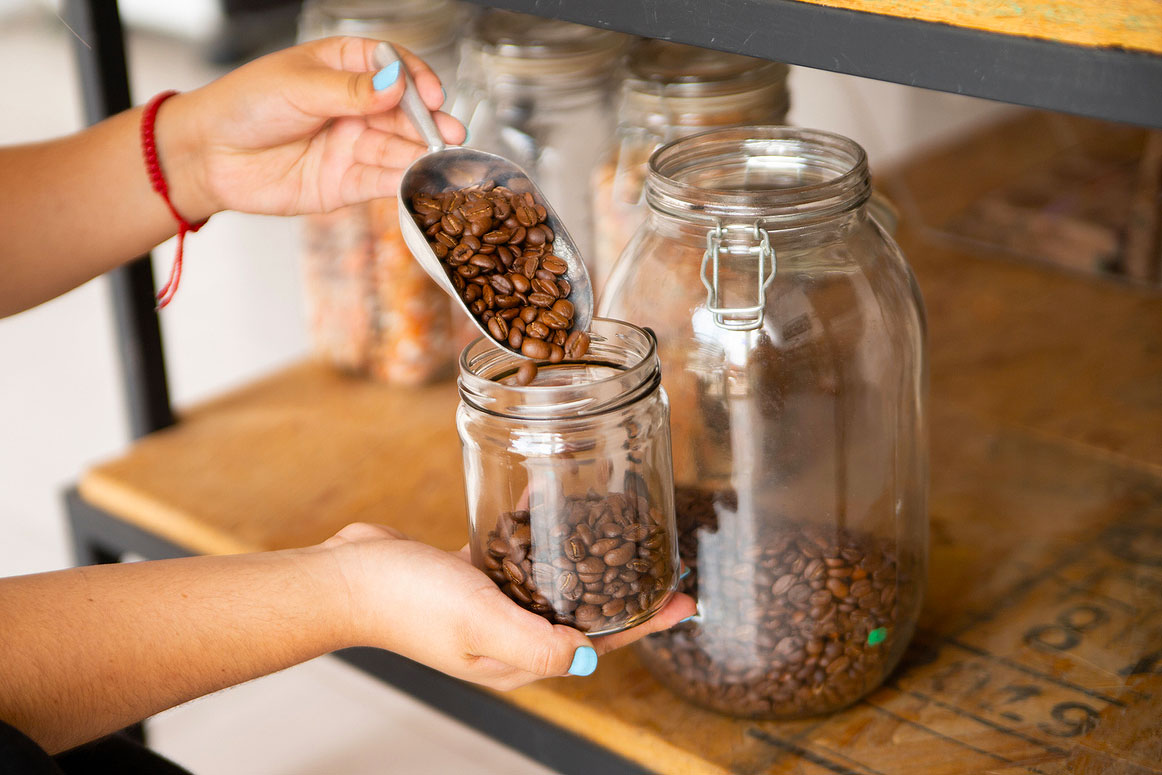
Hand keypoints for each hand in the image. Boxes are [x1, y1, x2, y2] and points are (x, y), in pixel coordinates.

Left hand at [158, 37, 464, 220]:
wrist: (208, 155)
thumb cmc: (244, 105)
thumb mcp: (298, 87)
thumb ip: (351, 91)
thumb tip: (398, 83)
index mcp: (342, 67)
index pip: (393, 66)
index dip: (416, 79)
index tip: (429, 94)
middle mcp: (354, 107)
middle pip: (403, 113)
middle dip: (428, 124)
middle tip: (450, 135)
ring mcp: (352, 145)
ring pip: (397, 149)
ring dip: (420, 155)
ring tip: (441, 160)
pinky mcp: (345, 183)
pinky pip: (380, 181)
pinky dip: (401, 182)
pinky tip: (417, 180)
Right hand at [323, 523, 696, 690]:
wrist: (345, 577)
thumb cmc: (406, 603)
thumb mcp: (480, 621)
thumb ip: (537, 642)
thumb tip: (592, 659)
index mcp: (517, 658)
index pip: (598, 642)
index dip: (644, 621)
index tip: (684, 599)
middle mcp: (510, 634)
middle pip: (584, 610)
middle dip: (626, 586)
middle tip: (663, 556)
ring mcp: (491, 604)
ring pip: (553, 579)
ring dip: (586, 554)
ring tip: (620, 523)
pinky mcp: (471, 574)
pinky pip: (518, 551)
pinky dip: (539, 528)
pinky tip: (552, 496)